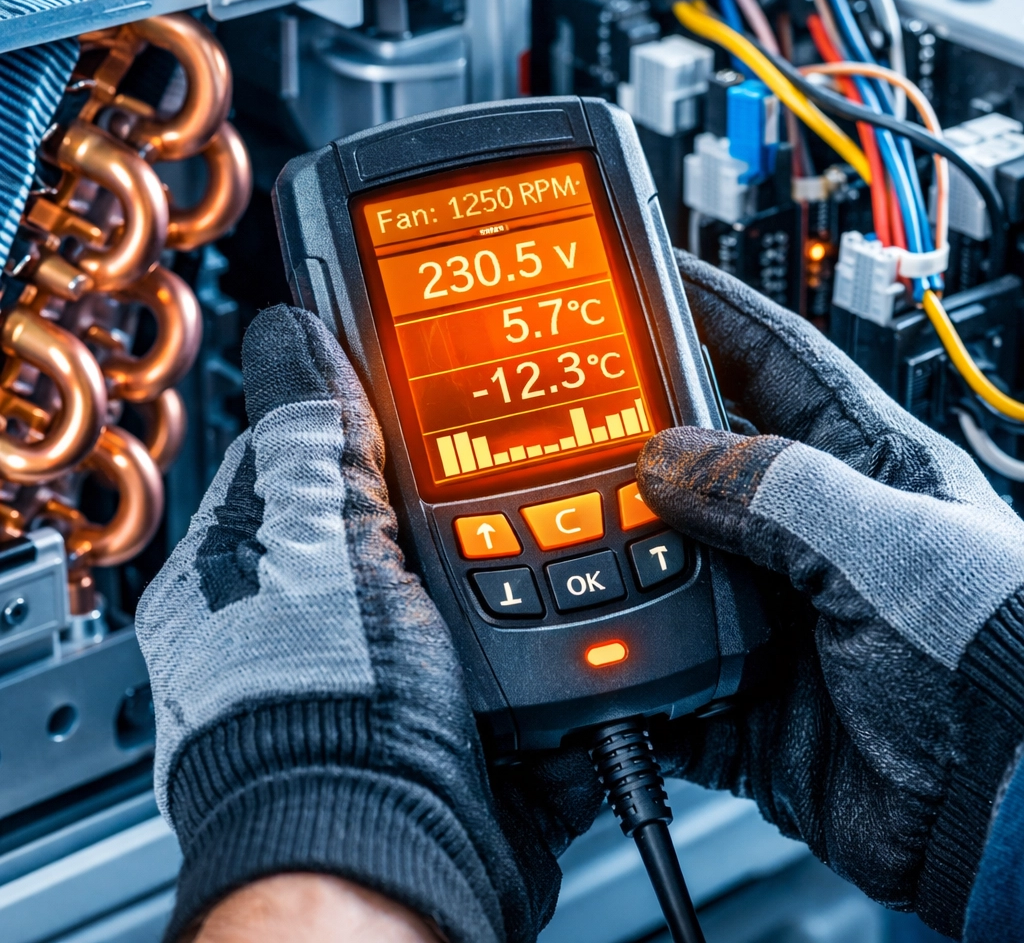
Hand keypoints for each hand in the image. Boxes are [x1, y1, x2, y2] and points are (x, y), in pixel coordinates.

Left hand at [135, 305, 601, 942]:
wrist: (386, 864)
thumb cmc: (316, 724)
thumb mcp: (318, 550)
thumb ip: (315, 443)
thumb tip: (294, 334)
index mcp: (275, 557)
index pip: (325, 440)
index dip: (375, 397)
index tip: (428, 359)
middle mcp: (338, 604)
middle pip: (418, 501)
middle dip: (472, 474)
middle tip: (525, 426)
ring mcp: (411, 655)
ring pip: (487, 566)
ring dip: (533, 546)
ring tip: (582, 502)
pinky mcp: (475, 703)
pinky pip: (532, 637)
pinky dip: (565, 618)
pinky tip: (600, 588)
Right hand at [637, 253, 1023, 939]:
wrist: (1015, 818)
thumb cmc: (1003, 663)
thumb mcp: (889, 546)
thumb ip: (775, 492)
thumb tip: (668, 458)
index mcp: (864, 471)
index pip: (774, 362)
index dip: (711, 313)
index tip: (647, 280)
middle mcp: (813, 539)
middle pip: (700, 470)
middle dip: (636, 451)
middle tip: (570, 428)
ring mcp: (778, 620)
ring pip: (667, 574)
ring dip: (620, 572)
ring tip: (568, 553)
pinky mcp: (751, 702)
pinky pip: (668, 679)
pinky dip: (629, 677)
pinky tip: (599, 662)